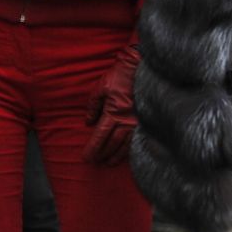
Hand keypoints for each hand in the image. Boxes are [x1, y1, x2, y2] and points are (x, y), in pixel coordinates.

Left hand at [84, 44, 140, 166]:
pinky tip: (125, 155)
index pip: (100, 135)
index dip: (93, 148)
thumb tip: (88, 122)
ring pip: (125, 145)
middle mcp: (126, 121)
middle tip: (95, 162)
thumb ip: (93, 106)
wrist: (139, 69)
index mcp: (113, 112)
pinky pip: (136, 140)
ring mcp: (137, 123)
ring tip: (108, 163)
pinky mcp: (144, 122)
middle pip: (112, 143)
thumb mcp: (101, 88)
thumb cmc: (119, 77)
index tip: (86, 157)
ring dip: (116, 155)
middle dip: (102, 154)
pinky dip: (129, 149)